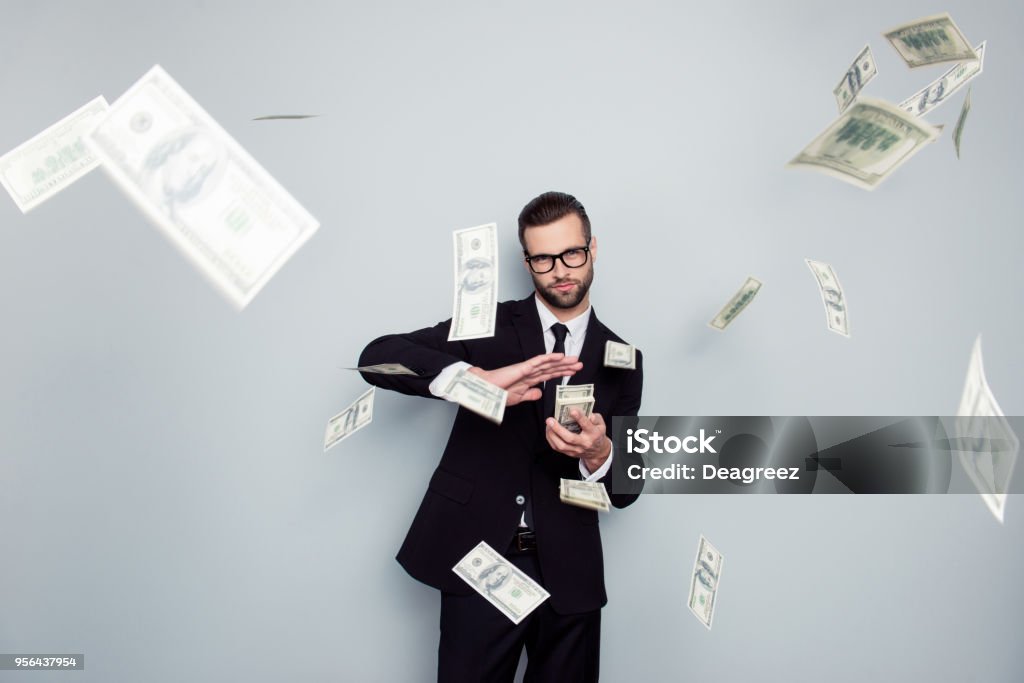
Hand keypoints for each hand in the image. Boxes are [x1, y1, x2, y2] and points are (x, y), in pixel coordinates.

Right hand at [467, 353, 581, 405]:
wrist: (485, 390)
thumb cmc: (498, 394)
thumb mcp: (519, 398)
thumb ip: (530, 395)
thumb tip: (540, 393)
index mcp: (529, 380)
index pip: (549, 375)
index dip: (561, 373)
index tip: (573, 372)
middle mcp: (530, 372)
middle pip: (552, 368)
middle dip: (566, 366)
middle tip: (579, 364)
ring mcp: (527, 369)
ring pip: (548, 363)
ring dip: (562, 361)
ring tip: (575, 360)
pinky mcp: (523, 367)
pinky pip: (539, 361)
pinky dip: (549, 358)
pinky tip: (559, 356)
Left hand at [545, 410, 610, 471]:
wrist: (597, 452)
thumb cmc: (597, 434)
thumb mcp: (601, 424)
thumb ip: (596, 418)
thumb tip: (589, 415)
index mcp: (593, 434)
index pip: (586, 425)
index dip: (579, 418)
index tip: (572, 410)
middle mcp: (584, 443)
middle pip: (570, 438)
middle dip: (558, 429)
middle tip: (550, 420)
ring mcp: (576, 450)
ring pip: (561, 445)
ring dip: (552, 434)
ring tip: (548, 425)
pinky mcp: (570, 453)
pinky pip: (557, 448)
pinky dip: (551, 439)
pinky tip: (549, 431)